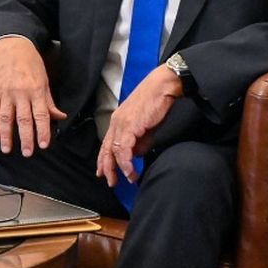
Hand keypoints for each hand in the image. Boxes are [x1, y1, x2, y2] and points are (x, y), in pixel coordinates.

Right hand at [0, 37, 66, 154]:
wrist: (12, 47)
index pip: (41, 115)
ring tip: (7, 150)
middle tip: (27, 153)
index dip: (42, 131)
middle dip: (25, 138)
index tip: (43, 145)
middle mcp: (21, 93)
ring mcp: (5, 92)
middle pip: (23, 119)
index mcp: (36, 90)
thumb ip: (49, 102)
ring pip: (5, 117)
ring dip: (6, 135)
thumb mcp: (44, 80)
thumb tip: (60, 117)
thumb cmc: (31, 64)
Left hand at [96, 66, 182, 184]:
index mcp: (118, 120)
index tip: (104, 172)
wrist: (163, 86)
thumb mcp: (147, 126)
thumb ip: (141, 141)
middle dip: (107, 168)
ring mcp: (121, 123)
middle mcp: (116, 122)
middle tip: (111, 182)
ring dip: (119, 168)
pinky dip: (126, 162)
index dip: (104, 159)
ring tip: (127, 178)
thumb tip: (136, 155)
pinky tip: (130, 171)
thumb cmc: (157, 103)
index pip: (107, 144)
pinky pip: (124, 149)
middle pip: (107, 149)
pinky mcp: (130, 125)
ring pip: (114, 151)